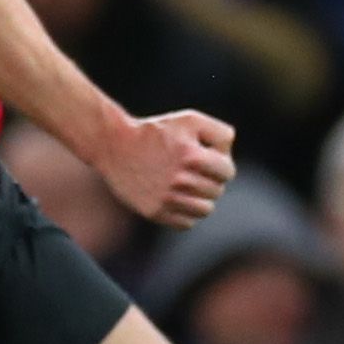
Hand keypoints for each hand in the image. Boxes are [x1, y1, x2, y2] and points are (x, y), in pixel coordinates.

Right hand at [98, 109, 233, 228]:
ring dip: (201, 198)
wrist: (115, 145)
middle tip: (194, 171)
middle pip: (217, 191)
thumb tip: (229, 157)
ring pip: (205, 210)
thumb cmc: (156, 131)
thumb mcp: (190, 120)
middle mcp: (179, 179)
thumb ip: (219, 134)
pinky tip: (177, 198)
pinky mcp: (154, 212)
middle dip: (210, 180)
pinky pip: (187, 223)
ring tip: (188, 186)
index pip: (227, 172)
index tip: (209, 160)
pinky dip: (186, 213)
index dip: (222, 165)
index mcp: (191, 156)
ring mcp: (166, 198)